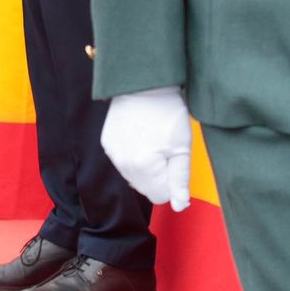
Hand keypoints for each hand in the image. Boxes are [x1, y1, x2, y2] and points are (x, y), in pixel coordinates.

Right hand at [100, 87, 192, 210]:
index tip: (174, 158)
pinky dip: (133, 154)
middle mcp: (123, 165)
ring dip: (145, 165)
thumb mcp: (182, 148)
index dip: (172, 181)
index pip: (161, 196)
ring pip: (134, 176)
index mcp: (144, 168)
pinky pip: (123, 162)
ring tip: (152, 139)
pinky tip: (140, 135)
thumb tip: (179, 206)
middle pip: (146, 188)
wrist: (144, 84)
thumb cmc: (168, 113)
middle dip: (158, 174)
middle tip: (165, 147)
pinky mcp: (107, 143)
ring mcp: (112, 154)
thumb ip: (180, 181)